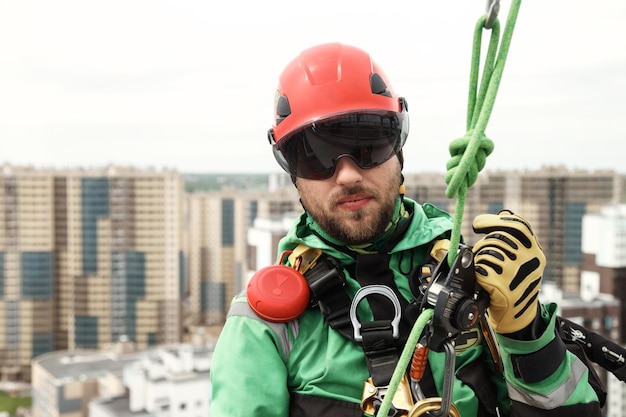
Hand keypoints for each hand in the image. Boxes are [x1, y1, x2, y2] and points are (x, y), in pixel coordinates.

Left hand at [472, 210, 545, 333]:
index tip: (477, 224)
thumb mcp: (524, 262)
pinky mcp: (501, 285)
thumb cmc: (516, 286)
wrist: (518, 319)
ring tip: (488, 273)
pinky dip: (477, 275)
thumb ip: (516, 240)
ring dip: (480, 261)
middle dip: (484, 246)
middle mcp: (529, 261)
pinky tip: (485, 283)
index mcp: (535, 253)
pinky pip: (480, 269)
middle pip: (497, 238)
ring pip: (486, 253)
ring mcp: (516, 273)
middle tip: (483, 257)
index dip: (494, 221)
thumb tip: (503, 214)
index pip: (518, 225)